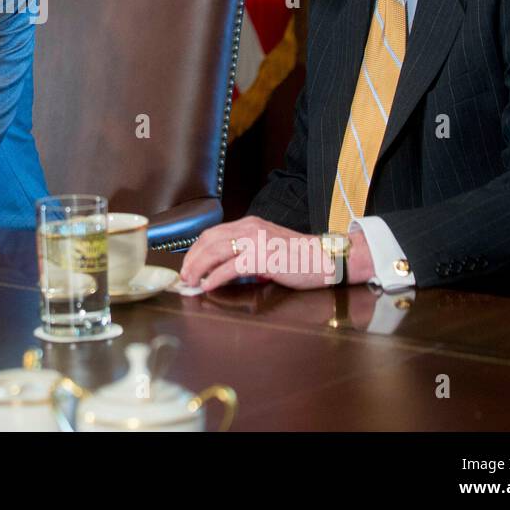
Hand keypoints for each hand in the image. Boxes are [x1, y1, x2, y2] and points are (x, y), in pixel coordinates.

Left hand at [178, 216, 373, 290]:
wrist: (325, 258)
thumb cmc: (300, 257)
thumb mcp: (269, 245)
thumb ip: (247, 251)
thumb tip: (223, 269)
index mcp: (250, 224)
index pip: (213, 233)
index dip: (196, 249)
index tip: (187, 263)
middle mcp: (250, 228)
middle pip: (209, 241)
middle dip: (191, 259)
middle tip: (184, 275)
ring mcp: (256, 242)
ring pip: (215, 252)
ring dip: (198, 268)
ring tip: (191, 281)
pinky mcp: (263, 258)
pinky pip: (231, 268)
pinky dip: (216, 277)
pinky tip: (209, 285)